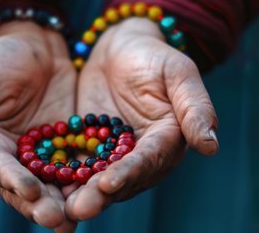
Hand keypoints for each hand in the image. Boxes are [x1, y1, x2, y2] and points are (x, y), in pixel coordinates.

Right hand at [0, 21, 76, 230]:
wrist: (37, 45)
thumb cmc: (1, 59)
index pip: (0, 168)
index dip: (14, 180)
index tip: (30, 190)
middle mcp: (18, 157)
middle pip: (28, 186)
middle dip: (42, 204)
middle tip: (58, 219)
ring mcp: (47, 154)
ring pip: (56, 183)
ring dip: (67, 201)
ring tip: (79, 217)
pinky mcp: (71, 145)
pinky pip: (81, 164)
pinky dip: (89, 178)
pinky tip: (101, 190)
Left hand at [66, 18, 218, 219]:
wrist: (120, 48)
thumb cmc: (153, 56)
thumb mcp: (178, 73)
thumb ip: (195, 108)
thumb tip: (211, 147)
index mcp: (167, 140)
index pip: (150, 160)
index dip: (130, 172)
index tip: (108, 182)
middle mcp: (141, 154)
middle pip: (123, 179)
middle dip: (100, 194)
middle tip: (79, 209)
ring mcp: (113, 154)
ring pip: (98, 178)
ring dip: (80, 194)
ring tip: (60, 208)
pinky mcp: (90, 147)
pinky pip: (77, 164)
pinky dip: (64, 177)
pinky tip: (46, 187)